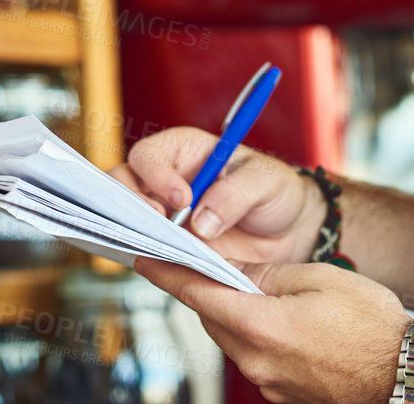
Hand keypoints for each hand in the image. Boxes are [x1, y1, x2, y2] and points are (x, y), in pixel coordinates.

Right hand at [108, 126, 325, 263]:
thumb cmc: (275, 193)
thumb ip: (235, 194)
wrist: (290, 234)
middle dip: (133, 202)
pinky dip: (147, 256)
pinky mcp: (170, 247)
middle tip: (161, 223)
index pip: (149, 154)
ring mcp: (165, 217)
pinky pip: (146, 250)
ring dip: (136, 230)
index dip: (157, 175)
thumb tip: (201, 221)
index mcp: (185, 151)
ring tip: (163, 244)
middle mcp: (166, 181)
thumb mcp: (265, 181)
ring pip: (126, 218)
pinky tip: (163, 262)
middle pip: (123, 182)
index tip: (182, 199)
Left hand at [135, 256, 407, 403]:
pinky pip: (255, 358)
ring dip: (233, 313)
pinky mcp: (283, 395)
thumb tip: (231, 270)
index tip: (145, 258)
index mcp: (262, 326)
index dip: (168, 274)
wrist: (408, 374)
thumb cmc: (373, 324)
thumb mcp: (318, 279)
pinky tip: (282, 321)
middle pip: (212, 319)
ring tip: (259, 291)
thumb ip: (266, 274)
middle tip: (209, 263)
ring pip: (233, 339)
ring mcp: (270, 384)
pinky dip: (256, 335)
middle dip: (207, 290)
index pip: (198, 295)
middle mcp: (258, 361)